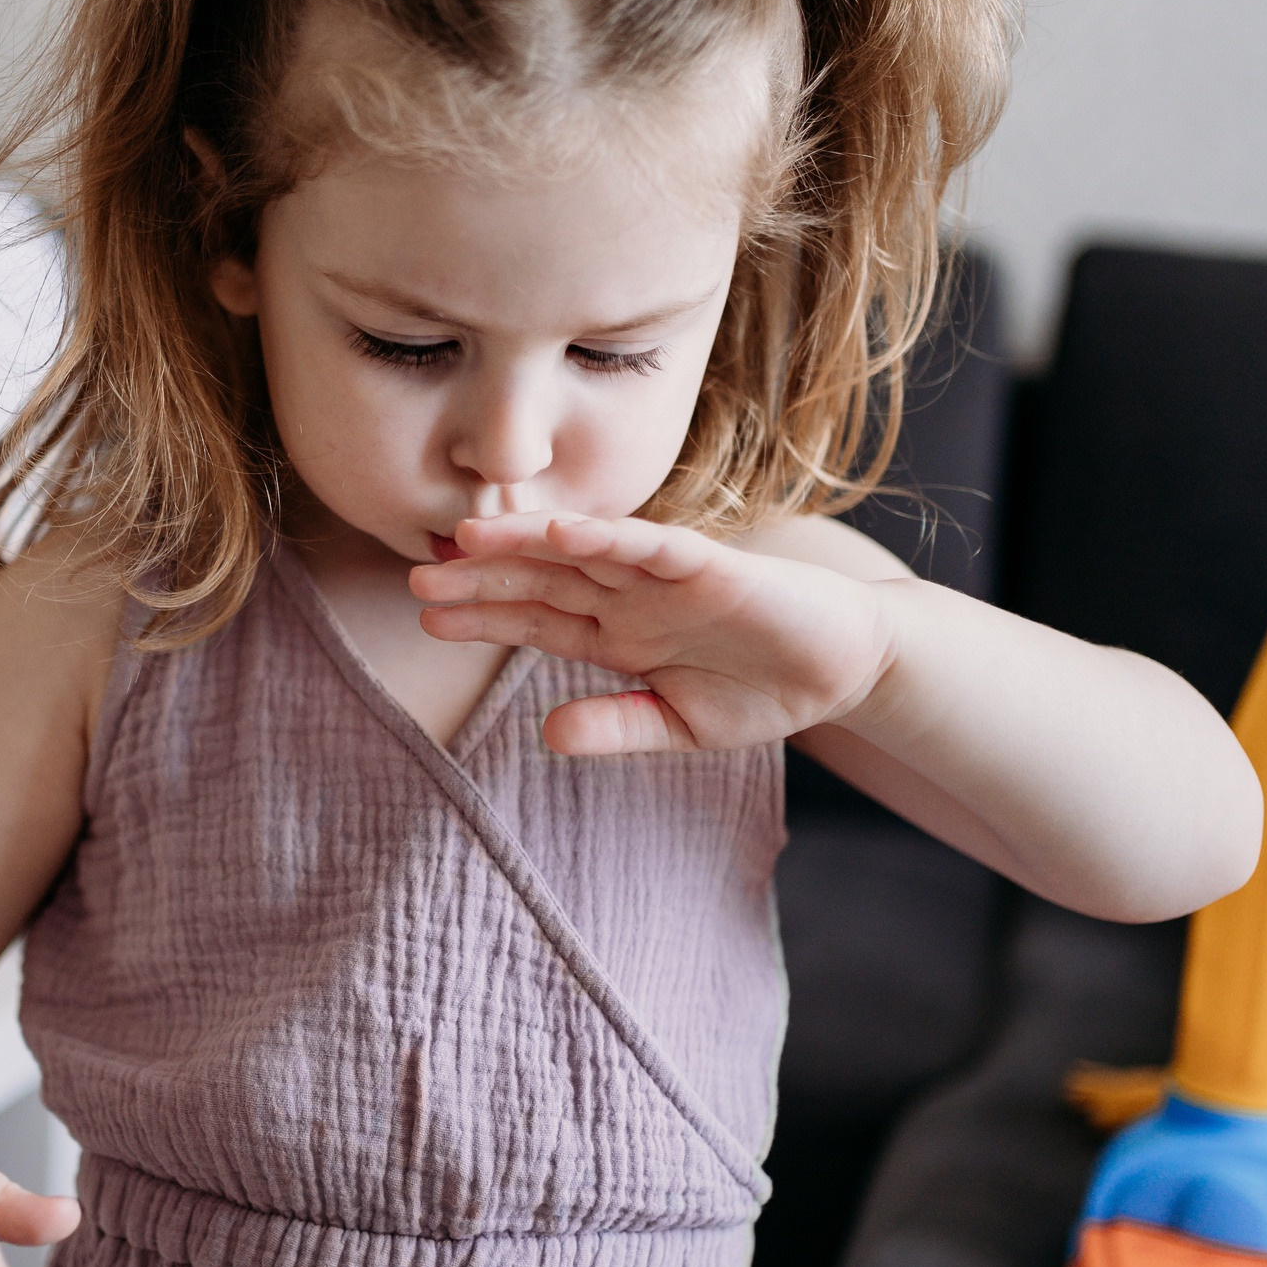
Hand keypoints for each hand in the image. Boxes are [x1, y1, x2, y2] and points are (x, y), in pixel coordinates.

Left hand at [408, 512, 897, 755]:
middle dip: (482, 577)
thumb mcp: (679, 725)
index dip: (482, 616)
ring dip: (528, 543)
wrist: (848, 667)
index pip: (535, 620)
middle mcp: (632, 597)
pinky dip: (610, 537)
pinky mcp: (713, 568)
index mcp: (618, 633)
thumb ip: (616, 726)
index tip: (425, 616)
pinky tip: (565, 532)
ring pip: (584, 553)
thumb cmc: (763, 688)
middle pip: (542, 580)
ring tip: (470, 537)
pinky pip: (653, 548)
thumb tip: (546, 734)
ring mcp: (667, 578)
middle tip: (418, 573)